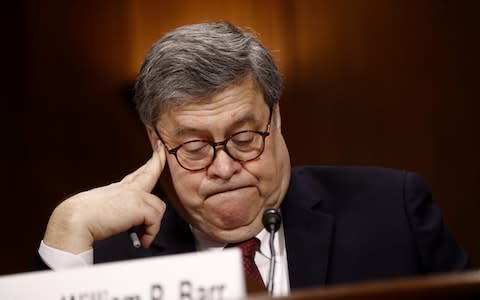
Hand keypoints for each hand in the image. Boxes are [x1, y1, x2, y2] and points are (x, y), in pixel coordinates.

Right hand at [43, 142, 166, 253]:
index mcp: (118, 189)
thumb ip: (115, 209)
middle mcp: (127, 188)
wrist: (74, 220)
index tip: (157, 150)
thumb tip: (121, 219)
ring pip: (158, 206)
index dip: (149, 163)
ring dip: (153, 224)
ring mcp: (134, 195)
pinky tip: (143, 241)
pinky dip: (150, 234)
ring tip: (144, 236)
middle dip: (159, 161)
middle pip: (150, 172)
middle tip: (162, 150)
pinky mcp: (138, 207)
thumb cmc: (81, 218)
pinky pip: (155, 220)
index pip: (138, 174)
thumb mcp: (103, 209)